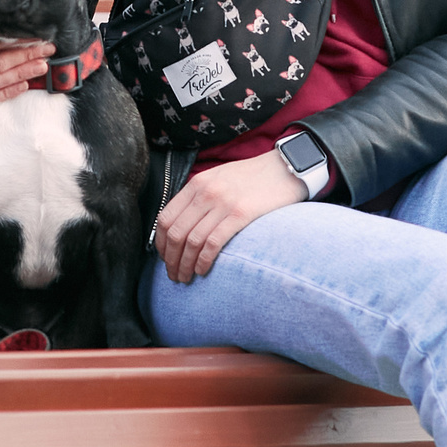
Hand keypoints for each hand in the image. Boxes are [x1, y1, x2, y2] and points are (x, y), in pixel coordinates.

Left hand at [155, 150, 306, 284]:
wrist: (286, 168)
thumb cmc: (254, 178)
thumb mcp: (220, 179)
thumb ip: (200, 197)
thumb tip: (184, 226)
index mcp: (197, 183)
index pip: (166, 218)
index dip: (161, 243)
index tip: (166, 258)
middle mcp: (206, 192)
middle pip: (176, 233)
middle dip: (171, 259)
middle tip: (174, 275)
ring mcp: (223, 203)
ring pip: (191, 241)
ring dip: (185, 265)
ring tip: (186, 278)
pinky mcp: (241, 214)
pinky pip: (213, 243)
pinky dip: (203, 261)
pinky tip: (203, 271)